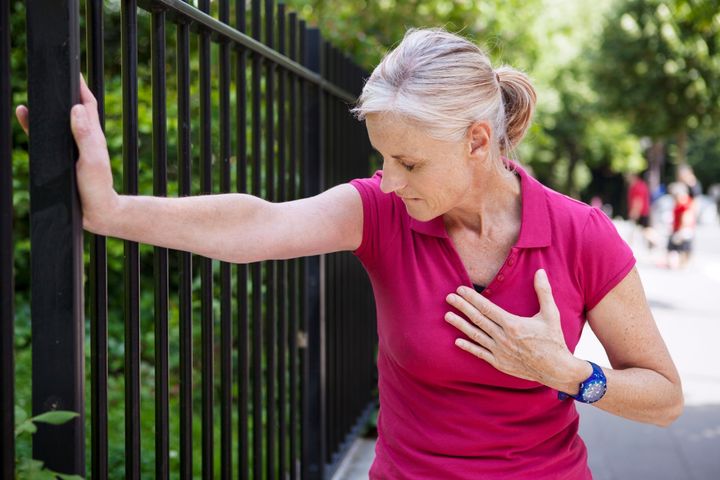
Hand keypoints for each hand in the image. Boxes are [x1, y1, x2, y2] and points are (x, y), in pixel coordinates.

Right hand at [15, 74, 118, 232]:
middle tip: (49, 72)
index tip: (70, 68)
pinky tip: (23, 114)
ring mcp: (70, 146)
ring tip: (34, 89)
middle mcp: (82, 136)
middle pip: (71, 106)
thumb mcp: (92, 160)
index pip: (86, 103)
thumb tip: (76, 107)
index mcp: (92, 134)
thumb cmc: (97, 187)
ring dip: (46, 105)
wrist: (95, 212)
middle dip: (61, 90)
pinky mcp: (59, 156)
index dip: (80, 85)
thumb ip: (85, 136)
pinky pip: (44, 136)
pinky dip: (34, 124)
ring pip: (57, 119)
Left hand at [444, 269, 589, 391]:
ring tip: (447, 316)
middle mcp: (503, 337)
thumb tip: (540, 271)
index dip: (472, 298)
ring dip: (460, 325)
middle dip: (462, 307)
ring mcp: (500, 351)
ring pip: (475, 335)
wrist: (556, 369)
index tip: (460, 289)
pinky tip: (457, 341)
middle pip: (478, 319)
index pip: (487, 308)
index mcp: (513, 324)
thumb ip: (543, 292)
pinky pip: (480, 353)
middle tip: (448, 297)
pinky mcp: (499, 363)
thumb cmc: (554, 340)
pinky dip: (468, 347)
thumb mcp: (551, 314)